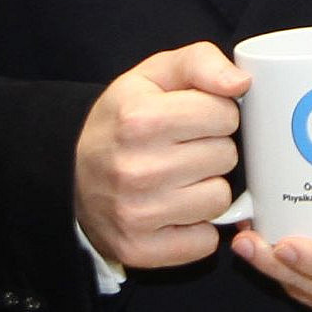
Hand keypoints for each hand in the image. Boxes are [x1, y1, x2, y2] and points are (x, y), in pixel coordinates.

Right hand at [75, 42, 251, 269]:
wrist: (70, 174)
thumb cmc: (122, 122)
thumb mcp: (151, 76)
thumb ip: (199, 62)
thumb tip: (241, 82)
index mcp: (140, 119)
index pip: (225, 114)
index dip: (215, 114)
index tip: (192, 120)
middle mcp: (137, 169)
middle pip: (226, 157)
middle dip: (211, 150)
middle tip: (182, 150)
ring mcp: (137, 214)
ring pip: (220, 200)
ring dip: (207, 189)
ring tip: (178, 180)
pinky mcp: (140, 249)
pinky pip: (205, 242)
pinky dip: (196, 228)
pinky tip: (173, 211)